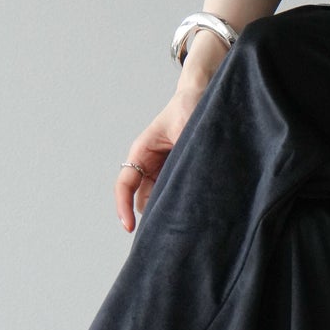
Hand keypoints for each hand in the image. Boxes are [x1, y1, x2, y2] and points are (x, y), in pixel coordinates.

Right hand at [113, 70, 212, 232]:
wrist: (206, 95)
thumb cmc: (191, 106)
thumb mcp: (185, 128)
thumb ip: (183, 151)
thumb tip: (189, 177)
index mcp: (142, 151)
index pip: (125, 184)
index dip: (123, 207)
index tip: (129, 227)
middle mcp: (150, 164)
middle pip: (143, 199)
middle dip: (151, 216)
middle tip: (165, 234)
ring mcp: (165, 170)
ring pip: (159, 200)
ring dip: (168, 210)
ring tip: (183, 224)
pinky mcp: (180, 174)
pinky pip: (176, 194)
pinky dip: (181, 204)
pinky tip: (195, 212)